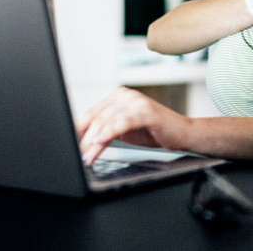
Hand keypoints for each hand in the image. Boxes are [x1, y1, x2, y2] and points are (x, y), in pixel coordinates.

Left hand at [76, 87, 191, 163]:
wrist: (182, 133)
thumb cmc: (153, 131)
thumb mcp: (123, 130)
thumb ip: (105, 131)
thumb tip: (81, 141)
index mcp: (117, 97)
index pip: (91, 114)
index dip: (79, 131)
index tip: (70, 146)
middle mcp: (125, 96)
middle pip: (97, 118)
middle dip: (85, 139)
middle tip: (78, 155)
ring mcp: (136, 102)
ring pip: (107, 120)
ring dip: (94, 141)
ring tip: (88, 156)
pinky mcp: (147, 112)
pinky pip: (123, 121)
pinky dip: (110, 131)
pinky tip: (101, 141)